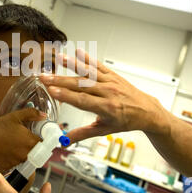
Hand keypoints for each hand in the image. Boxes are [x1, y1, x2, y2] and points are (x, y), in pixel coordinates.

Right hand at [0, 108, 43, 171]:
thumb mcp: (16, 116)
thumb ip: (32, 114)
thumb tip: (44, 115)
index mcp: (31, 141)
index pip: (44, 144)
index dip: (42, 141)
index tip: (39, 138)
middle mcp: (26, 154)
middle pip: (37, 153)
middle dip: (34, 148)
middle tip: (25, 141)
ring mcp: (18, 161)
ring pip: (27, 159)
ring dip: (25, 154)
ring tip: (15, 145)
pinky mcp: (9, 166)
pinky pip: (17, 164)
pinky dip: (15, 159)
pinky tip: (8, 151)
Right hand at [40, 49, 167, 142]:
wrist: (146, 111)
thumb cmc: (126, 121)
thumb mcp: (104, 130)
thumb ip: (82, 134)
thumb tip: (65, 141)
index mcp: (107, 108)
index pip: (82, 101)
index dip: (66, 95)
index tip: (52, 91)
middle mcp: (109, 93)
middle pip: (81, 85)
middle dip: (61, 81)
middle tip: (45, 77)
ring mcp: (111, 82)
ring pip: (88, 72)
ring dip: (72, 64)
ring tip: (58, 58)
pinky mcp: (113, 75)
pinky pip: (98, 65)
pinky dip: (88, 58)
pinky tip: (78, 51)